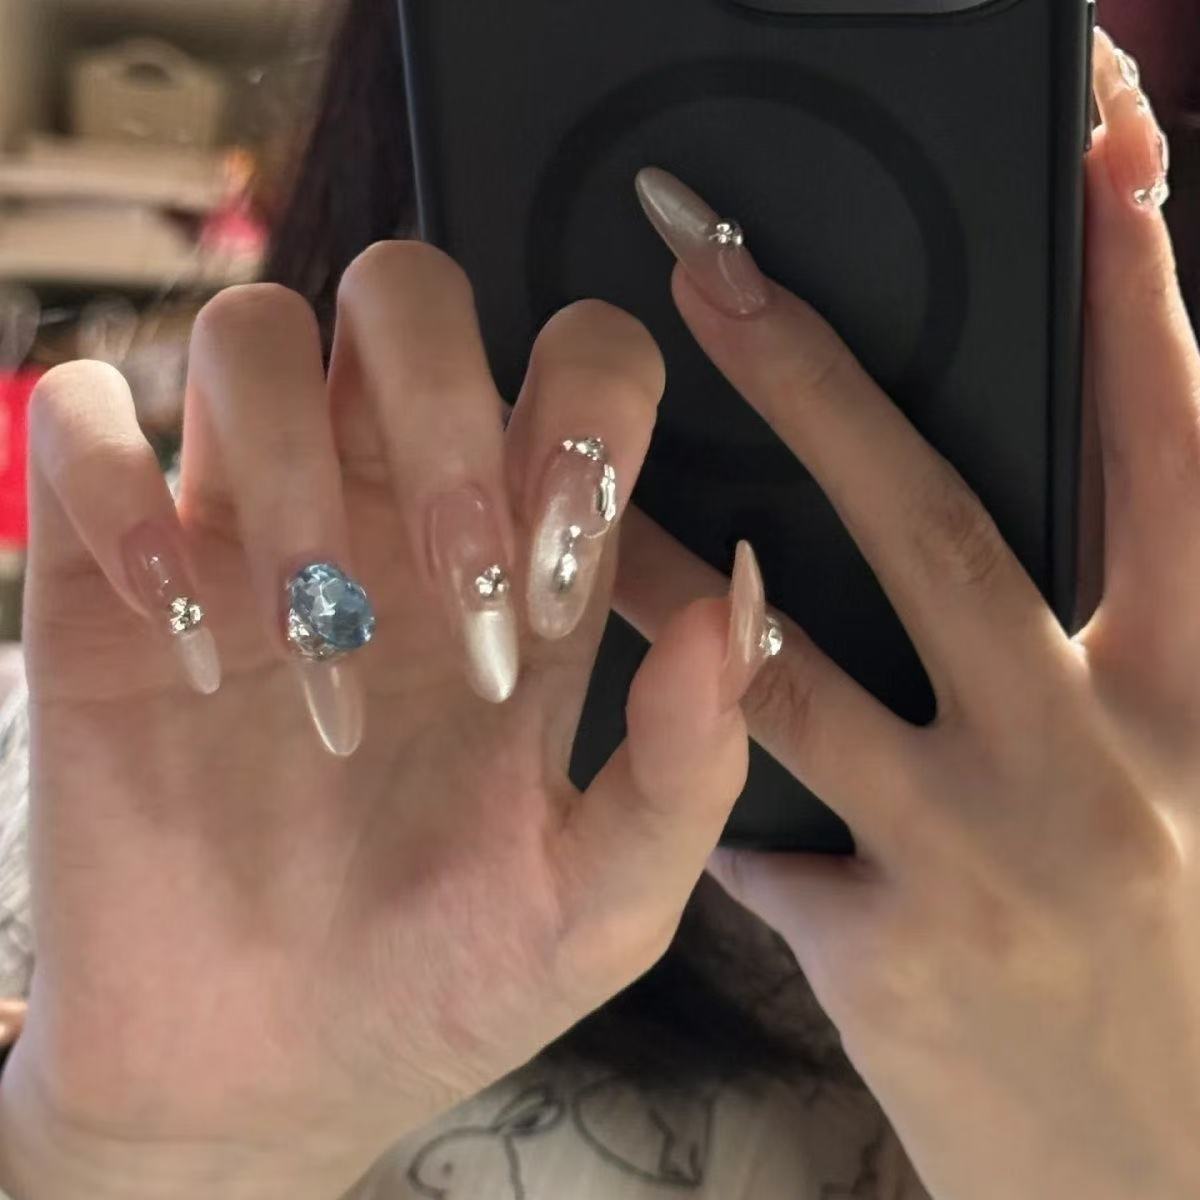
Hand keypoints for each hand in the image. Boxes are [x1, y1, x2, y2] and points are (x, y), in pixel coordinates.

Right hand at [0, 253, 774, 1197]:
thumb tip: (740, 604)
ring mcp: (245, 525)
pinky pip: (78, 418)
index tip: (555, 568)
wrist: (267, 1070)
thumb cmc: (443, 981)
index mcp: (520, 564)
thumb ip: (685, 768)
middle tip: (449, 593)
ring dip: (284, 466)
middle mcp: (388, 508)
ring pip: (250, 332)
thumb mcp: (595, 907)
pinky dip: (113, 487)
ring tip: (302, 644)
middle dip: (439, 410)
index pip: (579, 363)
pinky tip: (177, 630)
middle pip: (409, 293)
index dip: (583, 412)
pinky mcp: (107, 573)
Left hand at [622, 33, 1199, 1199]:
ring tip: (581, 495)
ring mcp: (985, 847)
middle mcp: (1100, 751)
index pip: (1169, 459)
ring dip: (673, 568)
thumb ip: (1106, 664)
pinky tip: (653, 755)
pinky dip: (702, 778)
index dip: (1137, 308)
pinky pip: (750, 828)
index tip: (1095, 172)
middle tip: (712, 271)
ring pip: (786, 662)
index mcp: (1192, 697)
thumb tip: (1005, 543)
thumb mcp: (1177, 793)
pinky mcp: (887, 944)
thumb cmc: (1174, 982)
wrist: (1163, 1186)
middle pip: (939, 519)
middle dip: (821, 380)